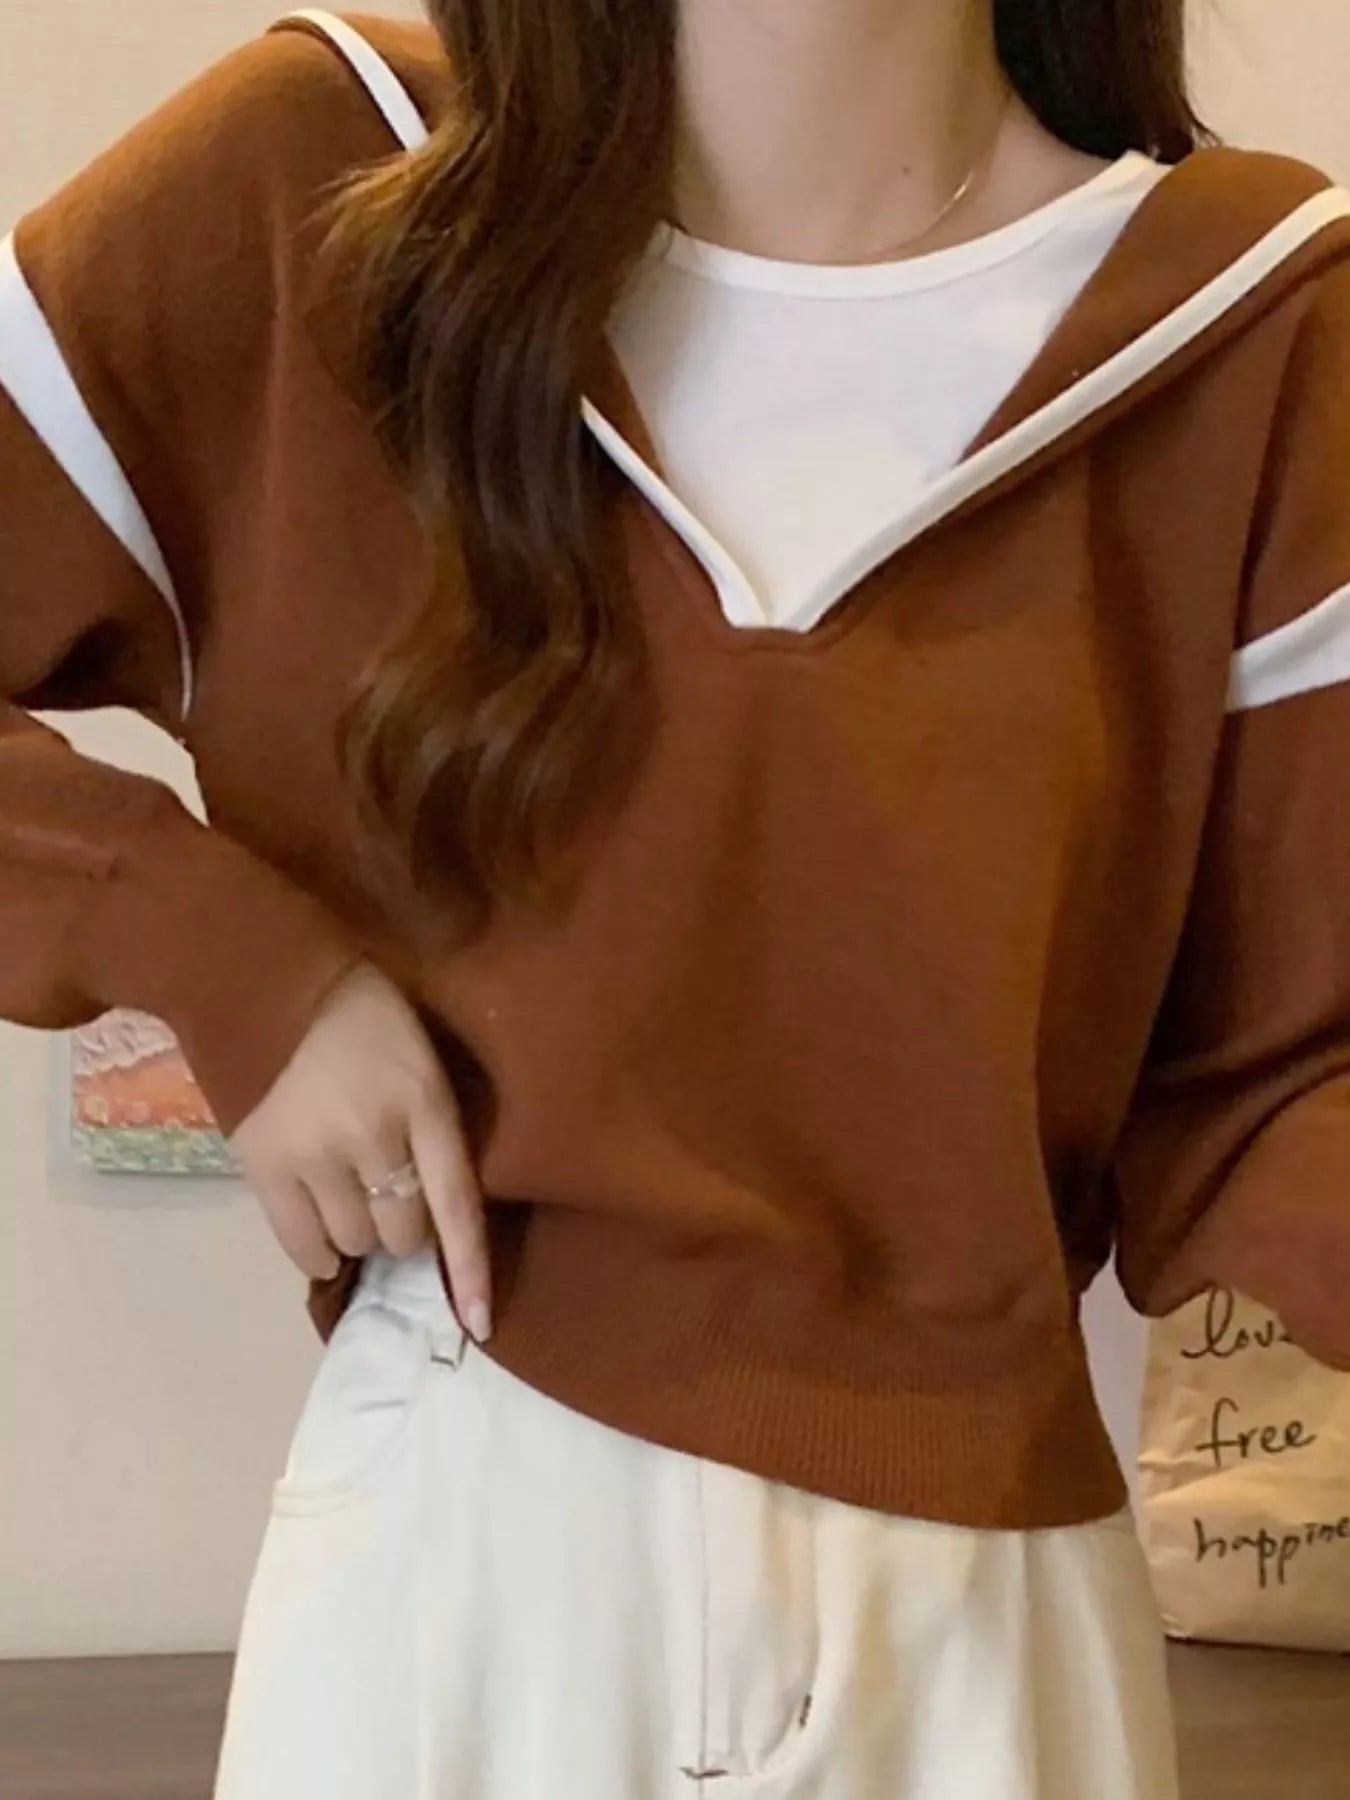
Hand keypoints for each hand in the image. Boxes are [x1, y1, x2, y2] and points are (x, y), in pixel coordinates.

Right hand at [229, 960, 491, 1341]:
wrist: (269, 977)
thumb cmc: (362, 1012)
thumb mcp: (421, 1058)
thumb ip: (431, 1126)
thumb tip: (432, 1209)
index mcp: (426, 1102)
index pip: (458, 1204)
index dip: (470, 1270)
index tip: (481, 1323)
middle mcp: (376, 1135)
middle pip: (405, 1231)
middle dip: (406, 1228)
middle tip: (391, 1201)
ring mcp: (317, 1153)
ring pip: (355, 1239)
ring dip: (360, 1233)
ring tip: (350, 1201)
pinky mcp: (265, 1164)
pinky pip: (299, 1242)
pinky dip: (317, 1252)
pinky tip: (322, 1240)